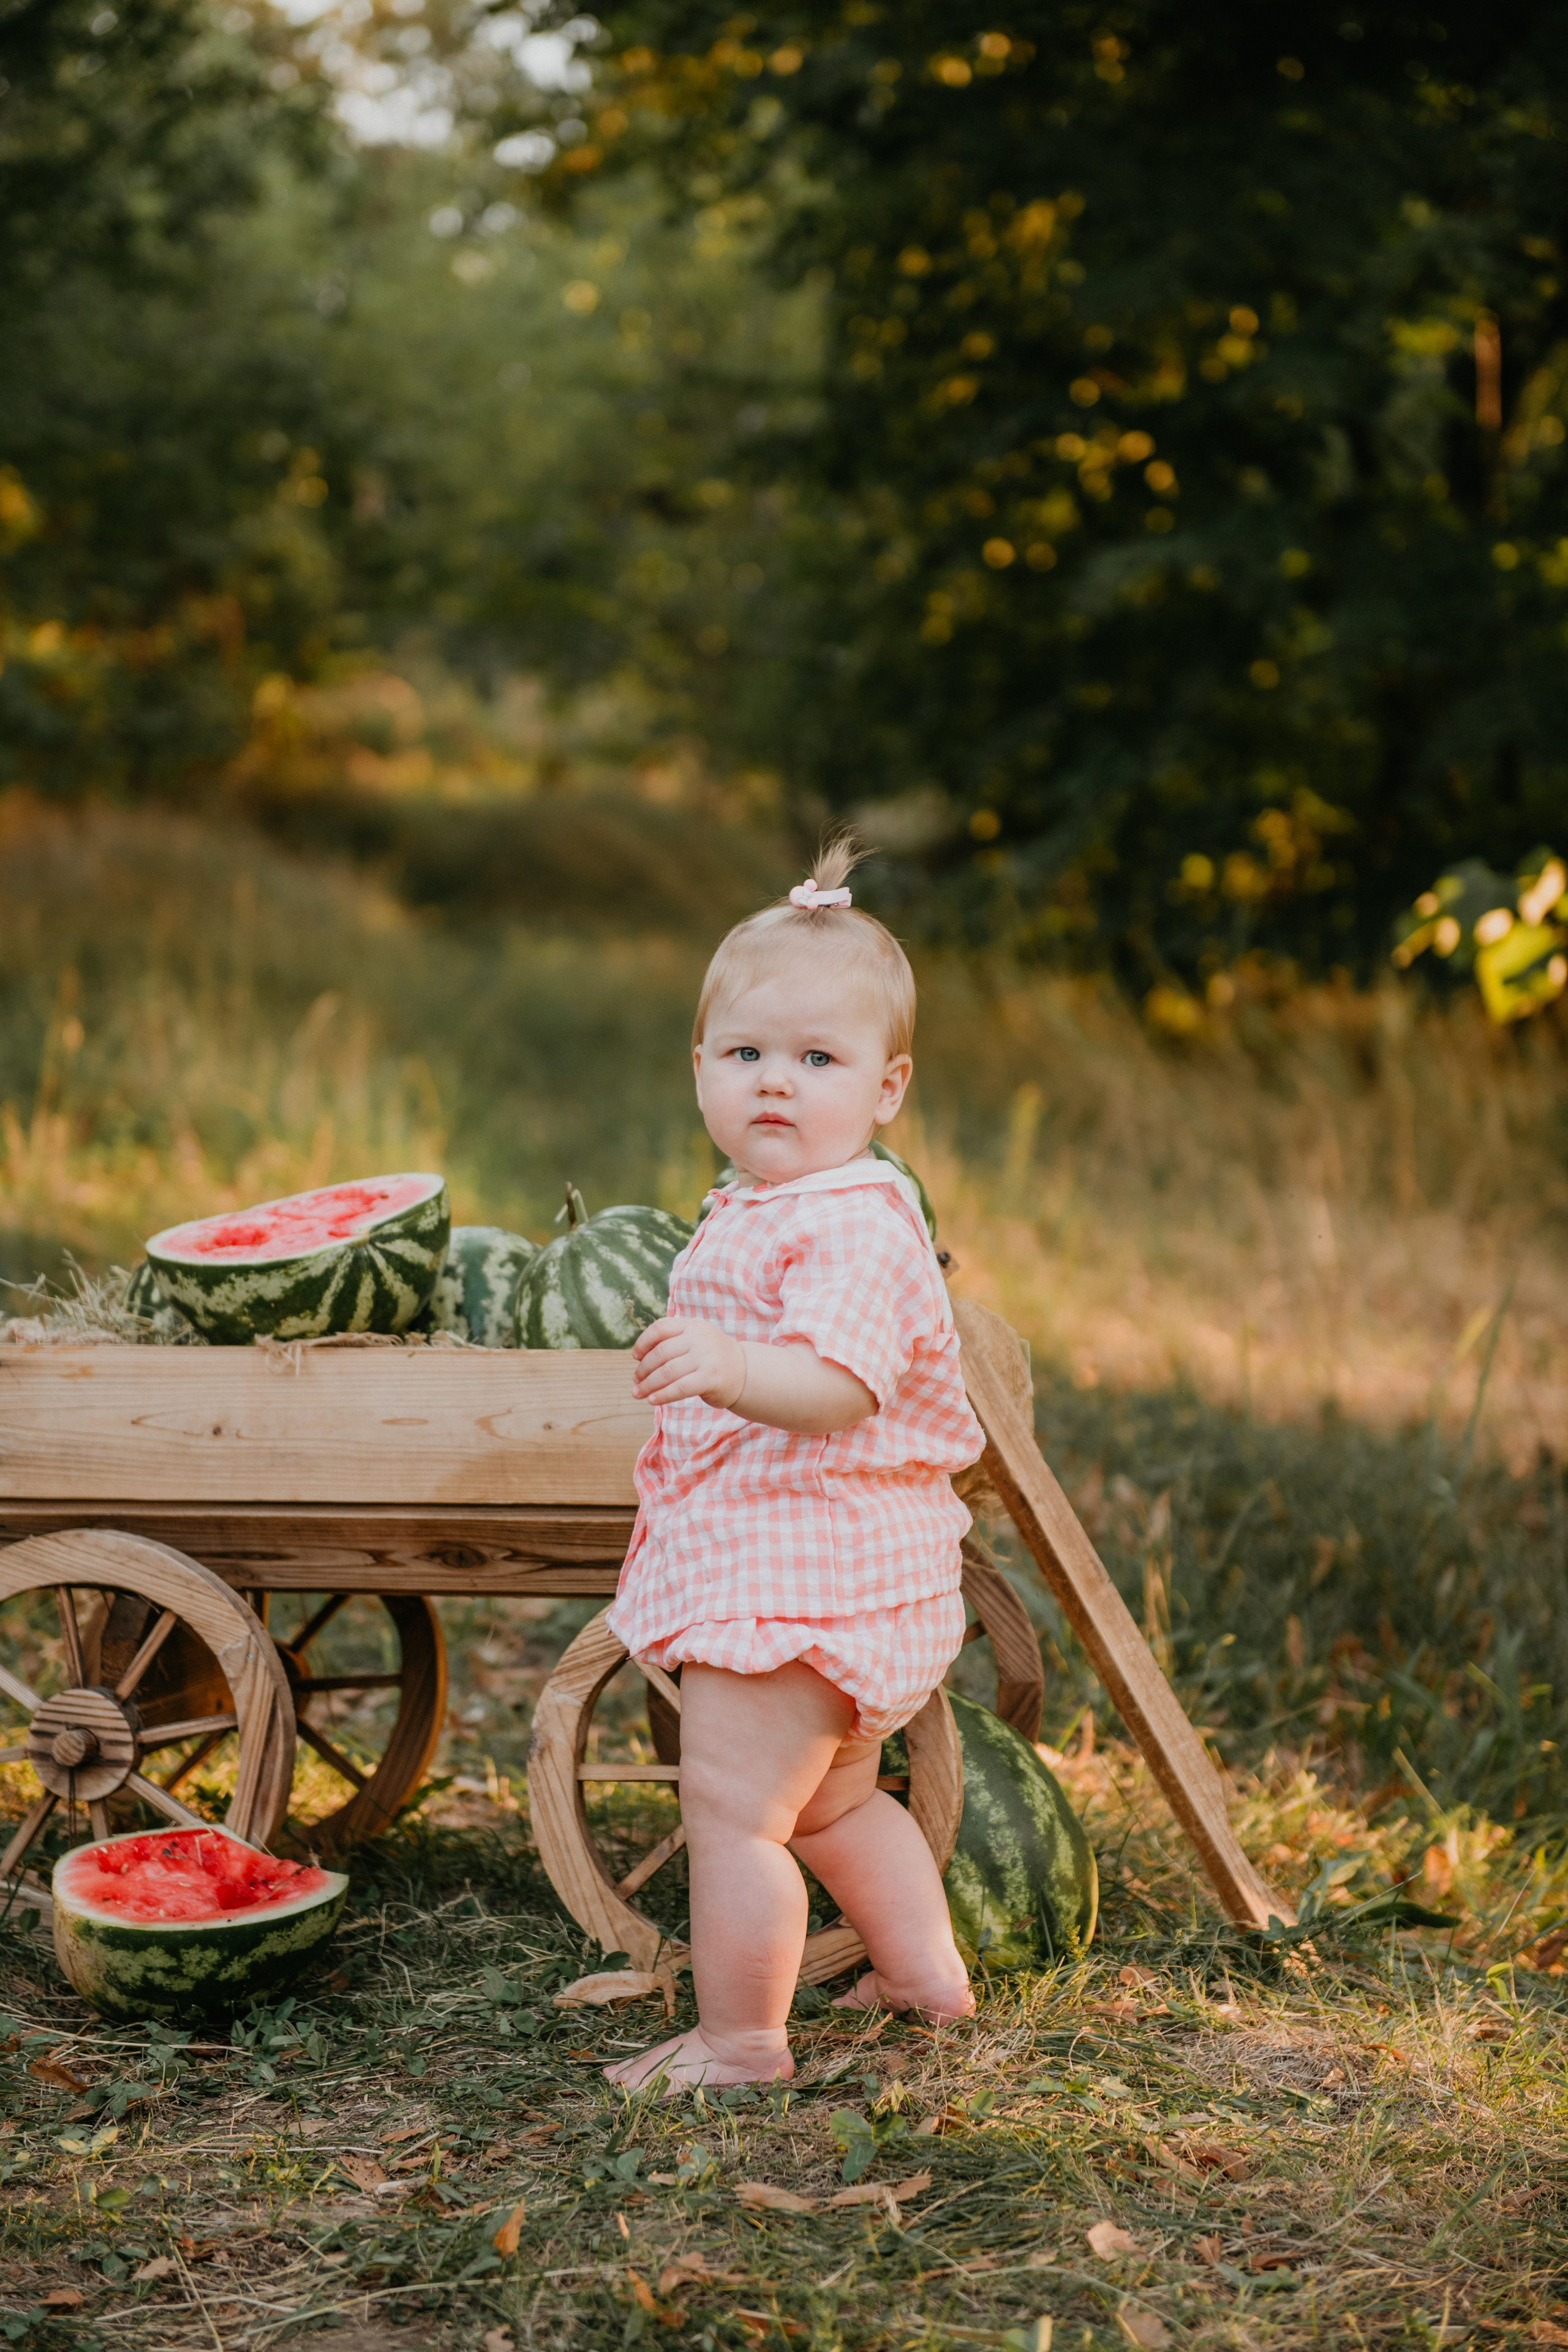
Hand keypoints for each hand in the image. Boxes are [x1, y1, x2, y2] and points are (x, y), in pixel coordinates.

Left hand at [632, 1316, 746, 1408]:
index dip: (643, 1342)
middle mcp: (699, 1338)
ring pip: (667, 1372)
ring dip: (648, 1385)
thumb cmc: (713, 1359)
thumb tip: (640, 1357)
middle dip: (643, 1369)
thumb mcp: (698, 1340)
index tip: (635, 1357)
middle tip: (636, 1380)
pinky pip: (679, 1388)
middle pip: (660, 1353)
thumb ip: (675, 1342)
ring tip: (638, 1393)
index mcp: (693, 1325)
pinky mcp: (710, 1378)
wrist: (747, 1373)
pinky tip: (653, 1400)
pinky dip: (662, 1395)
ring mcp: (706, 1358)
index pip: (661, 1328)